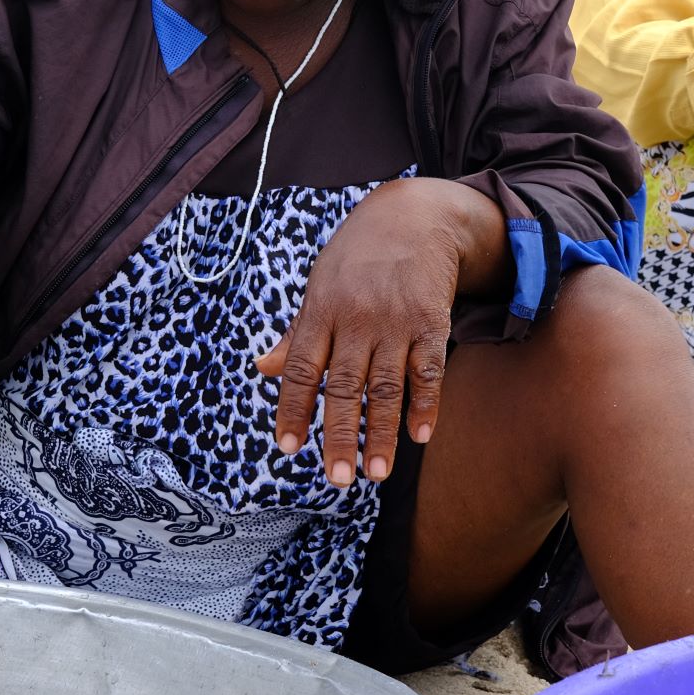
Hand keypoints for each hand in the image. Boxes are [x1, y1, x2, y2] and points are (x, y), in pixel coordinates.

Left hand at [254, 177, 488, 487]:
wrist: (414, 215)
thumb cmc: (358, 258)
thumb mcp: (319, 285)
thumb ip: (296, 333)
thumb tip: (261, 369)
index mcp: (320, 311)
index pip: (301, 368)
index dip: (293, 408)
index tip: (287, 447)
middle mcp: (355, 318)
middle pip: (343, 386)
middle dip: (339, 436)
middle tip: (337, 479)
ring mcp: (395, 320)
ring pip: (386, 386)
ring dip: (382, 433)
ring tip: (376, 474)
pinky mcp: (432, 320)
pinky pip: (428, 370)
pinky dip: (426, 404)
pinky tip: (420, 436)